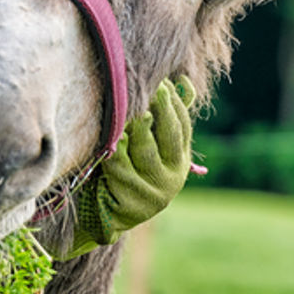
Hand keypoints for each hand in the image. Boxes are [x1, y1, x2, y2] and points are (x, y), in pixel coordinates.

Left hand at [64, 75, 195, 257]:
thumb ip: (166, 116)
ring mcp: (155, 193)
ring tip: (131, 109)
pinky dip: (115, 152)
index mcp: (180, 160)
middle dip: (161, 108)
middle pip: (169, 134)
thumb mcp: (150, 144)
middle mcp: (174, 177)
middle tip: (154, 88)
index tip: (162, 82)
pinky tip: (111, 139)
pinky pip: (121, 168)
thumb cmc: (130, 166)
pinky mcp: (134, 204)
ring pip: (145, 149)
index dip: (174, 103)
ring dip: (136, 127)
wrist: (109, 211)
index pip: (183, 126)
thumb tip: (183, 82)